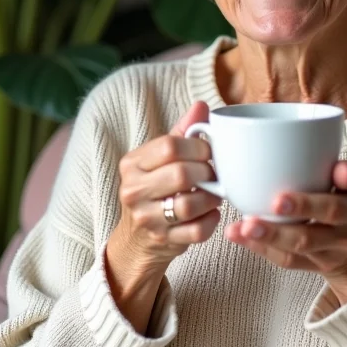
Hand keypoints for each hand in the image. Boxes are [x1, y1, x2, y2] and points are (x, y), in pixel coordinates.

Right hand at [106, 101, 220, 322]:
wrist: (138, 237)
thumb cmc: (156, 187)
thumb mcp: (160, 157)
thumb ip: (182, 132)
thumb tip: (202, 106)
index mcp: (132, 163)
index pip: (170, 146)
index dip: (198, 147)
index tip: (208, 152)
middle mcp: (133, 191)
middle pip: (181, 174)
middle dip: (206, 172)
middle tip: (213, 174)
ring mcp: (146, 219)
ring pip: (189, 205)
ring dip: (211, 198)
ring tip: (214, 193)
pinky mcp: (163, 241)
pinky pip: (197, 231)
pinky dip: (211, 221)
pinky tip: (211, 213)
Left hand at [224, 161, 346, 305]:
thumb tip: (340, 167)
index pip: (334, 208)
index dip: (308, 205)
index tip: (280, 199)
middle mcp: (346, 236)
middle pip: (311, 235)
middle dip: (278, 229)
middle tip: (251, 219)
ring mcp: (330, 255)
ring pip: (296, 250)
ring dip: (265, 239)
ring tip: (241, 227)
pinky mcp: (315, 267)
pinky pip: (287, 260)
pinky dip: (262, 248)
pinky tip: (240, 235)